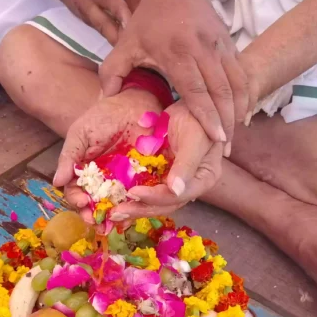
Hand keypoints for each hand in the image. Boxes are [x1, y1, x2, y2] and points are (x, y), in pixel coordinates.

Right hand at [48, 0, 136, 44]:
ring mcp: (86, 16)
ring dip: (118, 41)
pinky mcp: (87, 23)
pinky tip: (129, 45)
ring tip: (136, 50)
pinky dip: (115, 38)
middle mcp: (87, 5)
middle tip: (137, 46)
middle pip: (104, 25)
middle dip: (120, 36)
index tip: (133, 23)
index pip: (108, 0)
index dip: (120, 12)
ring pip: (104, 32)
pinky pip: (103, 32)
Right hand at [54, 88, 162, 220]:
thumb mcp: (81, 133)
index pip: (75, 191)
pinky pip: (136, 198)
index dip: (76, 199)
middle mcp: (101, 180)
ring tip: (111, 225)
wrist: (135, 101)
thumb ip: (69, 156)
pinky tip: (131, 217)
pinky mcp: (142, 180)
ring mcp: (121, 181)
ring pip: (114, 205)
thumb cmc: (104, 115)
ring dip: (111, 218)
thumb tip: (56, 182)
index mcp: (84, 170)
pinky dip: (133, 209)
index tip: (82, 202)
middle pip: (93, 204)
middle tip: (96, 220)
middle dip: (92, 215)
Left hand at [99, 0, 253, 151]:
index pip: (196, 89)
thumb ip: (112, 72)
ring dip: (238, 109)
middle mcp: (202, 48)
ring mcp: (219, 44)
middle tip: (226, 146)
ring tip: (233, 134)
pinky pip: (241, 72)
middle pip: (221, 90)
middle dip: (226, 120)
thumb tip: (104, 101)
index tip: (215, 137)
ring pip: (236, 82)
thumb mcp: (125, 42)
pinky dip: (244, 94)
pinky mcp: (229, 42)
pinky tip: (240, 113)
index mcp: (177, 52)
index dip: (207, 115)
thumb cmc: (149, 18)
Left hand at [109, 101, 222, 220]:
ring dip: (135, 207)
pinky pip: (148, 190)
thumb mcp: (193, 137)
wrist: (190, 103)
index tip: (133, 193)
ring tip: (113, 213)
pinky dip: (134, 198)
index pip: (178, 196)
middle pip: (165, 204)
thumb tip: (176, 190)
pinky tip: (118, 202)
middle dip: (140, 209)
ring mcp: (176, 182)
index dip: (155, 197)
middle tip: (116, 212)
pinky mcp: (163, 176)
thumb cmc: (196, 116)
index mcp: (204, 179)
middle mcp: (190, 185)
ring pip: (155, 202)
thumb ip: (186, 164)